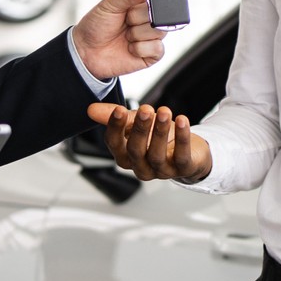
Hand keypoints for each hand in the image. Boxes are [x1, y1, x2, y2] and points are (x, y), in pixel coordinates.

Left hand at [74, 0, 186, 79]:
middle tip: (126, 19)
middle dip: (141, 16)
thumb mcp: (109, 5)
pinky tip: (129, 47)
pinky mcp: (152, 54)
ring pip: (159, 31)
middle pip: (162, 13)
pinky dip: (140, 48)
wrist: (86, 51)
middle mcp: (150, 18)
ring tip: (125, 35)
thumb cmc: (96, 25)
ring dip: (137, 33)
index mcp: (142, 3)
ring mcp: (152, 36)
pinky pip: (157, 48)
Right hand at [85, 101, 212, 181]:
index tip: (119, 109)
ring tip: (164, 111)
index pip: (114, 143)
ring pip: (156, 154)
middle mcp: (140, 166)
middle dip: (139, 129)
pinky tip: (182, 120)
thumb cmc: (156, 136)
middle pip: (134, 150)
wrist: (189, 151)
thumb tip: (91, 109)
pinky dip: (182, 138)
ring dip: (159, 131)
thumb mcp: (135, 123)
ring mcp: (161, 171)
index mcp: (124, 156)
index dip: (115, 127)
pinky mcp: (183, 169)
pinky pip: (181, 155)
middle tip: (145, 109)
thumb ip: (115, 116)